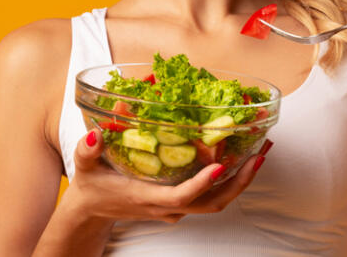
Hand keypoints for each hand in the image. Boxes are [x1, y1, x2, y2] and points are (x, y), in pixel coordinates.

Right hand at [60, 129, 271, 224]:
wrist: (92, 210)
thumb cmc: (92, 186)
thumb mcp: (85, 167)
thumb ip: (87, 151)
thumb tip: (93, 135)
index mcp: (148, 197)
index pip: (182, 196)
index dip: (201, 184)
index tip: (219, 166)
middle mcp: (168, 206)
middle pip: (212, 202)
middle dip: (239, 181)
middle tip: (259, 154)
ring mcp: (177, 207)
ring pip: (217, 200)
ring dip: (241, 179)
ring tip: (261, 152)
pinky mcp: (181, 202)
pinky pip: (212, 195)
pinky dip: (231, 178)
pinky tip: (242, 156)